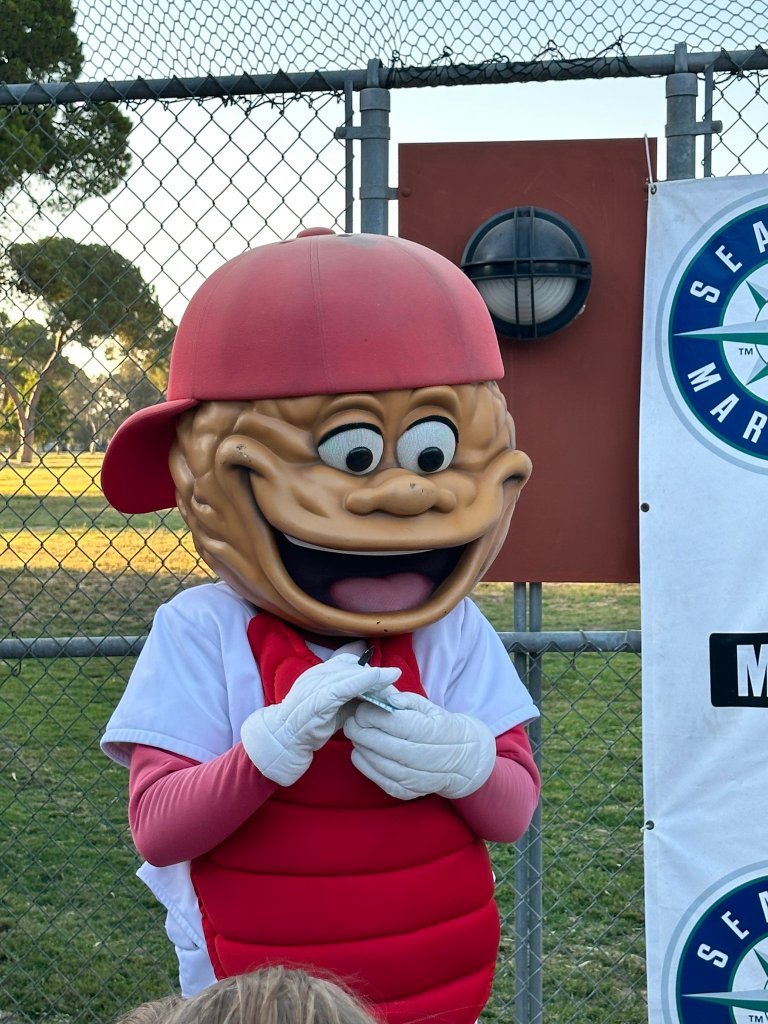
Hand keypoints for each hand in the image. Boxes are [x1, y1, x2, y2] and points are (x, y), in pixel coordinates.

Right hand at [241, 652, 400, 785]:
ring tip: (392, 675)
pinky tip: (376, 679)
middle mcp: (314, 674)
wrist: (283, 741)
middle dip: (373, 671)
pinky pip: (342, 687)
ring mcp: (314, 686)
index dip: (365, 668)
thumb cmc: (310, 725)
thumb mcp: (333, 707)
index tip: (384, 676)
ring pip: (348, 674)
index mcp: (318, 674)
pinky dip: (360, 682)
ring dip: (372, 675)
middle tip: (394, 676)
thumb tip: (376, 692)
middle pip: (350, 667)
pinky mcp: (316, 700)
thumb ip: (350, 697)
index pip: (346, 663)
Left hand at [343, 689, 495, 799]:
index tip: (361, 708)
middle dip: (360, 731)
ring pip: (377, 762)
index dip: (370, 714)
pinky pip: (377, 779)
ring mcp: (415, 779)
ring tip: (357, 734)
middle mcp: (424, 758)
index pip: (392, 722)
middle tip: (351, 721)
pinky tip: (361, 751)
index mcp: (431, 732)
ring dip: (361, 747)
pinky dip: (364, 764)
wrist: (462, 760)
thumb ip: (407, 700)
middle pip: (382, 744)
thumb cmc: (440, 728)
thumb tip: (387, 697)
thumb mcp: (430, 708)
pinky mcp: (405, 792)